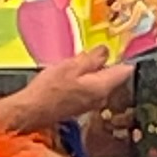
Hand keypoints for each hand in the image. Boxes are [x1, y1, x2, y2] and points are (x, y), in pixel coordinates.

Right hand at [0, 49, 133, 133]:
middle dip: (105, 62)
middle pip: (113, 76)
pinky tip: (70, 74)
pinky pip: (90, 88)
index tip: (117, 44)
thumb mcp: (72, 66)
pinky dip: (84, 79)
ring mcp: (91, 104)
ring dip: (92, 70)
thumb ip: (93, 58)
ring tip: (77, 61)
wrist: (31, 111)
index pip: (125, 70)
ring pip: (100, 81)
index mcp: (103, 87)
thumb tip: (106, 51)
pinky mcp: (80, 106)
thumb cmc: (50, 88)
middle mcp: (101, 98)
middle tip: (90, 50)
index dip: (123, 56)